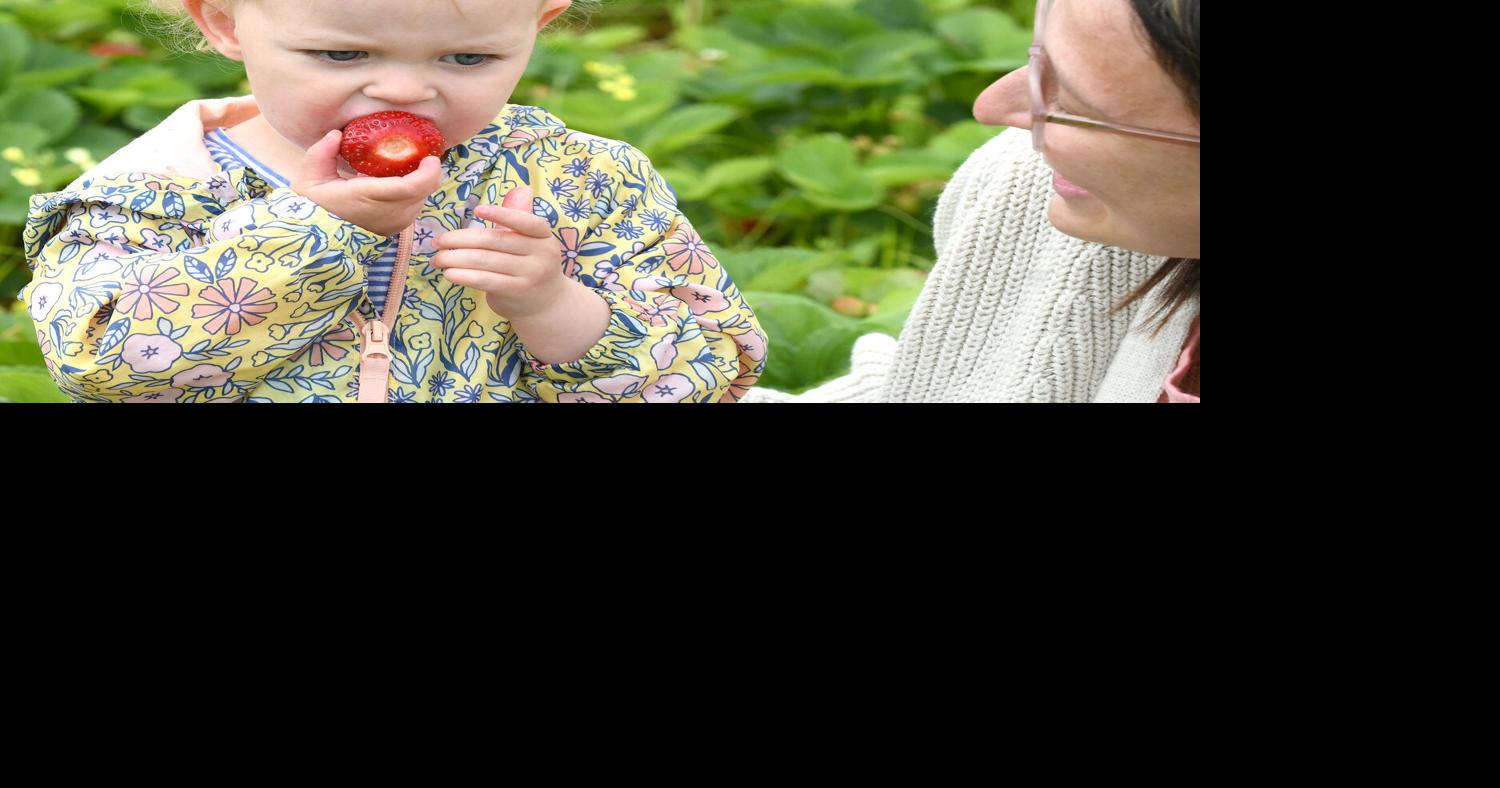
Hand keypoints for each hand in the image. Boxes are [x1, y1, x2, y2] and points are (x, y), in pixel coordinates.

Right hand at [290, 129, 442, 237]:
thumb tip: (338, 134)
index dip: (427, 173)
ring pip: (423, 197)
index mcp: (370, 197)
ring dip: (424, 180)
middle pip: (423, 191)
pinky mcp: (399, 226)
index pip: (410, 188)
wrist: (320, 236)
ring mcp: (396, 222)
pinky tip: (408, 177)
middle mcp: (389, 213)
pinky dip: (417, 189)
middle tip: (425, 153)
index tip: (432, 157)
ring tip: (416, 163)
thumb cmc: (316, 204)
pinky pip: (417, 204)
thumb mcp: (311, 176)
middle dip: (430, 171)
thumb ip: (323, 152)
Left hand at [431, 186, 568, 318]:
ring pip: (486, 261)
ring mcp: (530, 274)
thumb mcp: (532, 243)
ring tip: (437, 259)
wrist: (547, 304)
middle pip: (495, 241)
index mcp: (544, 237)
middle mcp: (541, 254)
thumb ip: (520, 220)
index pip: (526, 221)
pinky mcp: (517, 292)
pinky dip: (464, 276)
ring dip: (455, 259)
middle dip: (461, 240)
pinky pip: (486, 280)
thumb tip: (520, 190)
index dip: (502, 214)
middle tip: (438, 242)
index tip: (478, 209)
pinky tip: (449, 274)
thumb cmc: (531, 267)